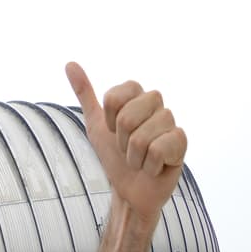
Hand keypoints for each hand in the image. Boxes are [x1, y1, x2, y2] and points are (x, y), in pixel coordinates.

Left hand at [65, 62, 186, 220]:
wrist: (129, 188)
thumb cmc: (114, 155)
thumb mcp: (95, 123)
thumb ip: (85, 93)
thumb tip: (70, 63)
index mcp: (137, 96)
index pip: (116, 95)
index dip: (108, 117)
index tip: (111, 129)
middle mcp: (157, 105)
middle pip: (127, 117)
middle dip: (119, 139)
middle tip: (125, 148)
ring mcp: (171, 123)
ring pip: (141, 138)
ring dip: (132, 156)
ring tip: (139, 159)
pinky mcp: (181, 142)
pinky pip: (158, 150)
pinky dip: (148, 165)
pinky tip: (153, 167)